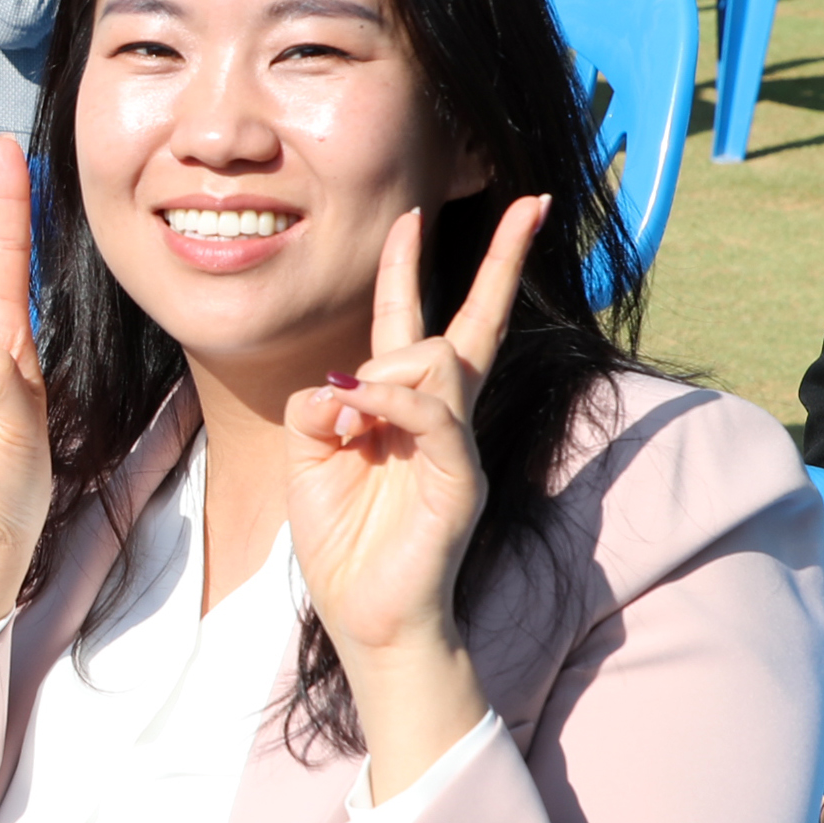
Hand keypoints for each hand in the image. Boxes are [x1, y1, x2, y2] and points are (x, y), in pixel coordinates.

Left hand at [285, 198, 548, 797]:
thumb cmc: (342, 539)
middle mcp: (441, 417)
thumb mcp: (308, 458)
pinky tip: (358, 414)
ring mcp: (456, 444)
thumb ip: (318, 407)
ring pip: (439, 360)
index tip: (416, 212)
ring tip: (346, 419)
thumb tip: (340, 379)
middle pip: (469, 325)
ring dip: (381, 371)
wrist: (368, 616)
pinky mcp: (460, 476)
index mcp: (401, 408)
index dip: (412, 268)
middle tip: (516, 206)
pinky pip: (433, 412)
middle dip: (498, 263)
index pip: (420, 324)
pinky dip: (390, 402)